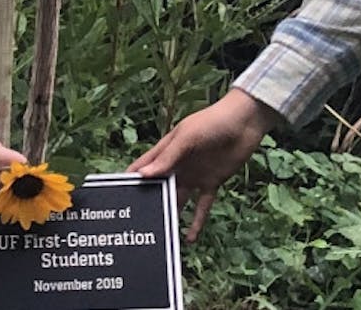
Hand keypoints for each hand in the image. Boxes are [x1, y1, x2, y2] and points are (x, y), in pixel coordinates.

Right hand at [128, 88, 280, 240]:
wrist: (244, 122)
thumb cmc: (212, 122)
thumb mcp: (187, 137)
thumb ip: (167, 157)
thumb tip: (143, 175)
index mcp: (166, 151)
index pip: (143, 167)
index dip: (131, 180)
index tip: (116, 197)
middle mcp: (178, 166)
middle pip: (159, 187)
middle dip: (149, 202)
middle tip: (137, 224)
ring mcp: (194, 176)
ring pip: (178, 200)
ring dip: (171, 215)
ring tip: (161, 236)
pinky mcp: (212, 183)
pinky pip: (202, 206)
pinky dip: (197, 222)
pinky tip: (190, 239)